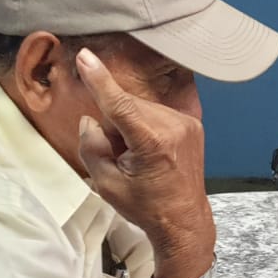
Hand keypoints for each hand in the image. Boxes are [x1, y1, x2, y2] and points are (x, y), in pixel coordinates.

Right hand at [76, 49, 213, 276]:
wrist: (184, 220)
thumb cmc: (145, 206)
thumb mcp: (107, 184)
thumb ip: (92, 147)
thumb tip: (91, 119)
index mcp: (152, 143)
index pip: (119, 104)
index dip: (99, 80)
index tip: (85, 57)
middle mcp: (173, 127)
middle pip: (126, 107)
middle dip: (115, 125)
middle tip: (122, 157)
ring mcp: (186, 123)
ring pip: (140, 108)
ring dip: (131, 125)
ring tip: (139, 158)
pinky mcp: (192, 123)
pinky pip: (155, 113)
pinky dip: (145, 126)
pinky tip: (152, 152)